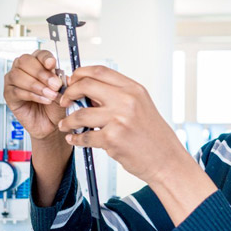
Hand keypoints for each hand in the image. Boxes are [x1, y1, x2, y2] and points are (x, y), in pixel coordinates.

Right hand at [3, 50, 65, 140]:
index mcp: (38, 64)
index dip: (44, 58)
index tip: (52, 64)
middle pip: (25, 61)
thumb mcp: (63, 91)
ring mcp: (13, 81)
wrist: (52, 124)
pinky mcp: (9, 95)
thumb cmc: (56, 106)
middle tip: (55, 85)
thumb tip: (61, 75)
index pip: (38, 54)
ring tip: (50, 95)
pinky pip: (17, 91)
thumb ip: (62, 80)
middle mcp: (24, 69)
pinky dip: (33, 95)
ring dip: (37, 85)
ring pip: (18, 75)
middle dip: (41, 73)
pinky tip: (44, 100)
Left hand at [56, 65, 183, 184]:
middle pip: (86, 85)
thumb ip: (118, 97)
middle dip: (69, 93)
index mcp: (134, 89)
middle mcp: (127, 101)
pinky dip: (75, 139)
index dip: (80, 73)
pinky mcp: (112, 139)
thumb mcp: (141, 107)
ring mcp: (119, 119)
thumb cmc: (154, 136)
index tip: (72, 81)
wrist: (166, 160)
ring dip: (68, 121)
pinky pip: (84, 137)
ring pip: (80, 113)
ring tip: (66, 125)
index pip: (100, 71)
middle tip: (64, 102)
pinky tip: (75, 139)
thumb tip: (89, 93)